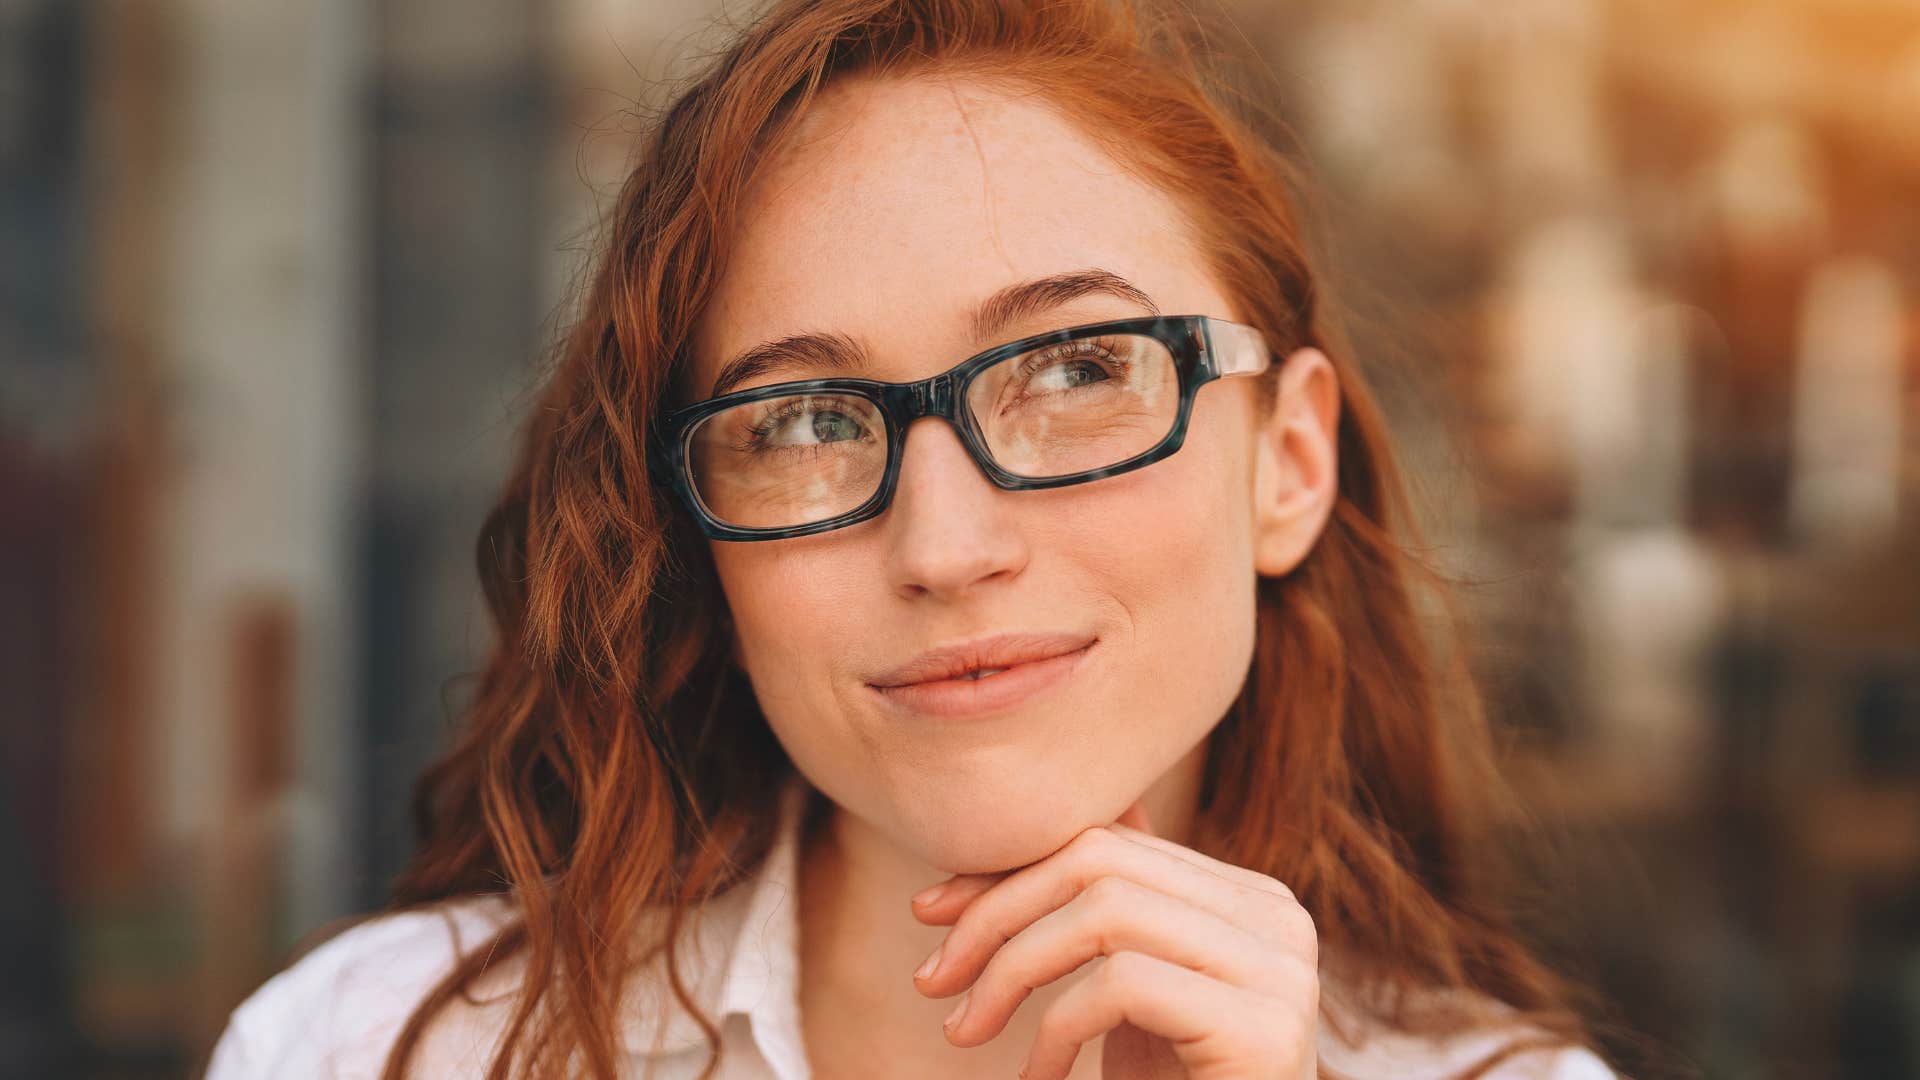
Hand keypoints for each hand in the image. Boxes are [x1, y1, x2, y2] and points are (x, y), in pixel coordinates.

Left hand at [908, 798, 1318, 1079]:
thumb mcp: (1134, 992)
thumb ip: (1111, 914)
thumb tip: (1029, 822)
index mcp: (1249, 898)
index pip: (1110, 844)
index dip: (1009, 873)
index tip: (933, 914)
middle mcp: (1278, 917)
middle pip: (1102, 862)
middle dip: (997, 912)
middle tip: (934, 977)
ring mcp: (1279, 970)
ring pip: (1106, 911)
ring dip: (1011, 969)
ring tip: (965, 1028)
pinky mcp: (1262, 1027)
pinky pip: (1122, 985)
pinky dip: (1056, 1029)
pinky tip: (1038, 1077)